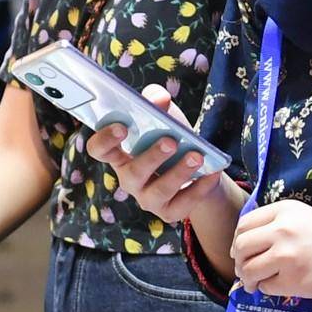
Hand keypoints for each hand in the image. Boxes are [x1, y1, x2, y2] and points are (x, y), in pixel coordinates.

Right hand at [83, 86, 243, 233]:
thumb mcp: (164, 117)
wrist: (197, 169)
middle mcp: (129, 179)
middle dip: (151, 157)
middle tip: (171, 141)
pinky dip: (200, 188)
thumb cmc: (172, 137)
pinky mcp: (169, 212)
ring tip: (197, 156)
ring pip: (159, 190)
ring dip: (178, 172)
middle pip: (132, 172)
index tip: (122, 127)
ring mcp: (147, 199)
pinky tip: (213, 173)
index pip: (99, 150)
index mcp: (120, 155)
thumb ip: (156, 102)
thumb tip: (161, 98)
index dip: (105, 140)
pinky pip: (184, 203)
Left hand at [230, 201, 311, 301]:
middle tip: (246, 271)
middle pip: (239, 246)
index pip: (244, 224)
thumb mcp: (307, 220)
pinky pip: (265, 287)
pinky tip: (280, 287)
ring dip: (248, 279)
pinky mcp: (293, 281)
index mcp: (285, 209)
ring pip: (247, 269)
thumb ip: (279, 227)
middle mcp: (282, 229)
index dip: (239, 241)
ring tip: (257, 283)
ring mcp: (286, 255)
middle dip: (238, 261)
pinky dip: (267, 290)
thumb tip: (246, 248)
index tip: (243, 252)